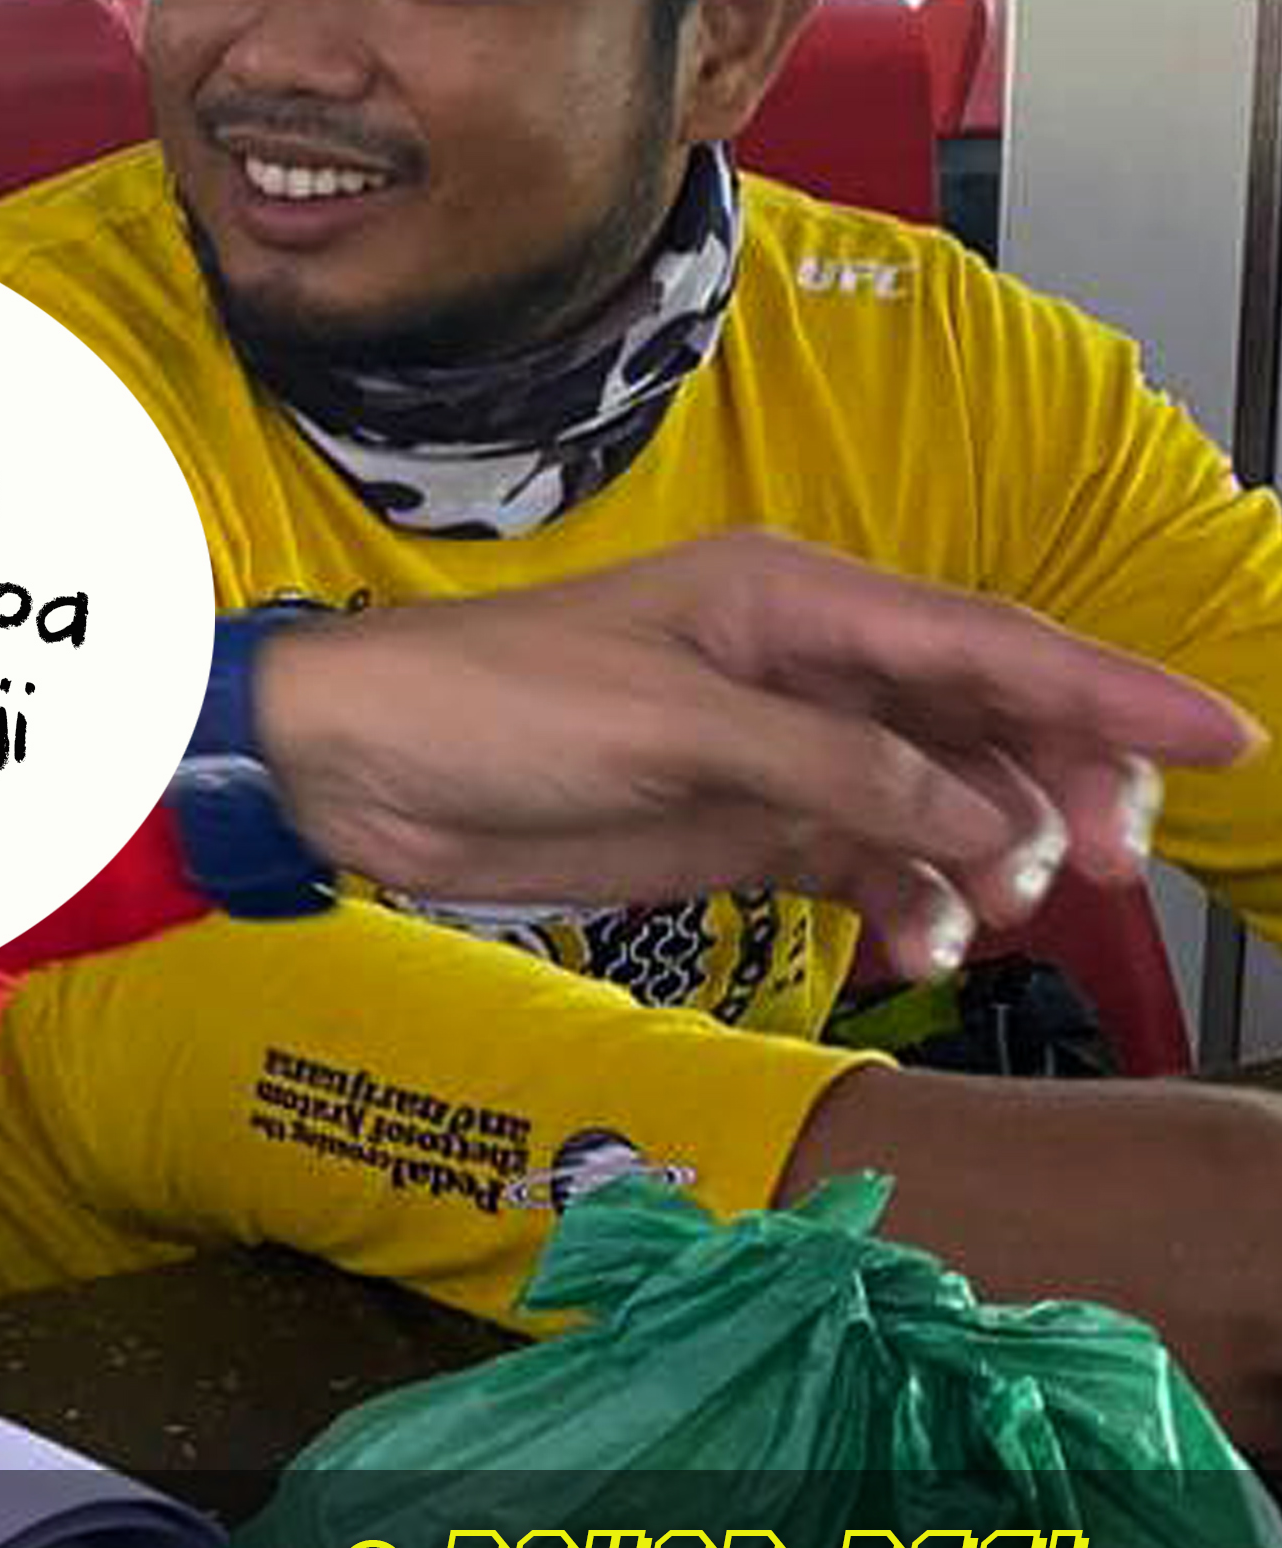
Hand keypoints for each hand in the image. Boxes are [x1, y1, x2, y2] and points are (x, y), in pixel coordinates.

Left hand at [249, 530, 1255, 975]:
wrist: (352, 766)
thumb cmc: (483, 706)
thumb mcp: (666, 731)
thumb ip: (833, 772)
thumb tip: (983, 815)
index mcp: (792, 601)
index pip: (990, 641)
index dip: (1111, 691)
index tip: (1221, 737)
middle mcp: (802, 668)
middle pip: (988, 725)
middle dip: (1062, 791)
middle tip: (1099, 866)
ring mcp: (775, 750)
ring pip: (940, 803)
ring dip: (988, 862)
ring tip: (988, 919)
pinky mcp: (738, 825)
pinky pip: (868, 864)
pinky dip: (909, 904)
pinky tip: (920, 946)